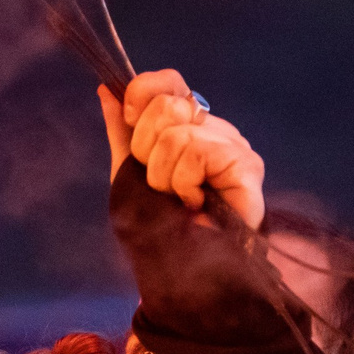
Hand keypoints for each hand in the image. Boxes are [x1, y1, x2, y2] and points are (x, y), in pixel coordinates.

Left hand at [98, 70, 265, 229]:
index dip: (142, 94)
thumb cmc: (162, 227)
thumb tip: (107, 89)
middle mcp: (215, 129)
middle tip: (160, 183)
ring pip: (178, 134)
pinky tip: (195, 203)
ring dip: (164, 176)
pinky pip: (199, 152)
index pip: (168, 83)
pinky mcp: (247, 166)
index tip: (131, 122)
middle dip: (147, 150)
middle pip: (168, 104)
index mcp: (189, 125)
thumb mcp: (131, 173)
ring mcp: (234, 146)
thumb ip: (122, 132)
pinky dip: (184, 183)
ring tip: (178, 200)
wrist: (183, 271)